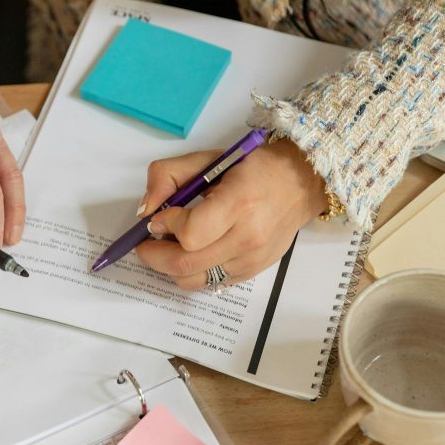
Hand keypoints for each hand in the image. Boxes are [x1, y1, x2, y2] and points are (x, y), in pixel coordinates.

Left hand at [134, 139, 326, 288]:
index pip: (190, 234)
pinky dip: (189, 274)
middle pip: (184, 264)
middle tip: (145, 242)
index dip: (166, 226)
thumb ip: (168, 176)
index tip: (160, 216)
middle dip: (154, 255)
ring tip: (166, 248)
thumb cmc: (253, 168)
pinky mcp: (251, 273)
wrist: (300, 183)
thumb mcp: (208, 159)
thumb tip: (145, 212)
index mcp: (239, 204)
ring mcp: (251, 261)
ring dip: (168, 268)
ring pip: (191, 281)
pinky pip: (208, 284)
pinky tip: (189, 254)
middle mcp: (247, 238)